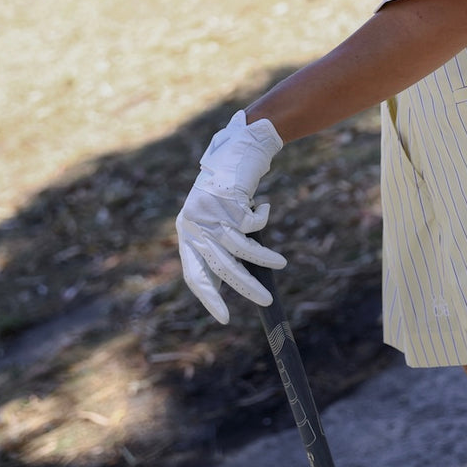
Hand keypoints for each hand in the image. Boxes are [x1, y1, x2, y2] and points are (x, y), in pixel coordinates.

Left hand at [176, 110, 286, 323]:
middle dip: (245, 286)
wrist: (237, 148)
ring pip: (242, 248)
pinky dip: (263, 219)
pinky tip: (266, 208)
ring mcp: (213, 212)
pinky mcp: (231, 200)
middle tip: (266, 300)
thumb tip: (226, 284)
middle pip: (222, 266)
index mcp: (186, 232)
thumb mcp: (212, 218)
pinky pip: (254, 224)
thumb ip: (213, 245)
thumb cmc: (225, 188)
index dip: (209, 297)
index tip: (224, 318)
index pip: (194, 274)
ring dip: (264, 258)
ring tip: (280, 264)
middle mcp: (196, 224)